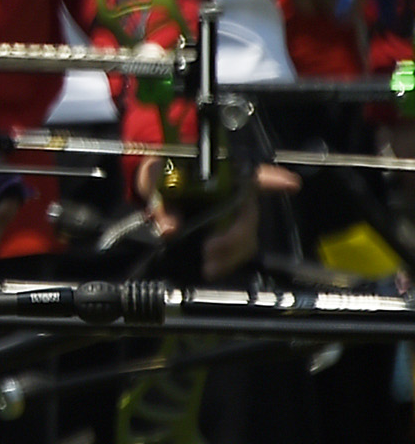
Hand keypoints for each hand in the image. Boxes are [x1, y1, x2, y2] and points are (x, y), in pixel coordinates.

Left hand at [134, 156, 298, 276]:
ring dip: (230, 256)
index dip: (272, 179)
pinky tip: (213, 270)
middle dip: (234, 238)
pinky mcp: (228, 233)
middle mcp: (235, 194)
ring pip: (246, 239)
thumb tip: (170, 230)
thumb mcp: (154, 181)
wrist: (154, 185)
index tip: (290, 183)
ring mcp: (234, 215)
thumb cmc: (160, 173)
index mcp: (221, 173)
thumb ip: (161, 203)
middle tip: (211, 251)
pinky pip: (237, 252)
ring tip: (209, 268)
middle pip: (248, 218)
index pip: (252, 173)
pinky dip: (226, 263)